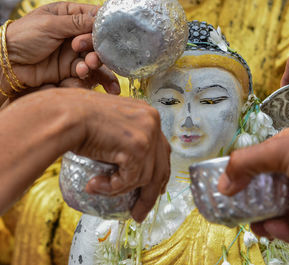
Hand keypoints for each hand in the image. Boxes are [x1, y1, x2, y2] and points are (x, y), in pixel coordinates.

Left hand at [2, 2, 118, 95]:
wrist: (7, 63)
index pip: (94, 16)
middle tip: (91, 52)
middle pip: (97, 38)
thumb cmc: (23, 36)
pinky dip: (86, 71)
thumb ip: (77, 22)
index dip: (103, 25)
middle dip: (98, 46)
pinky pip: (86, 69)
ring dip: (96, 61)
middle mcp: (73, 32)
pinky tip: (80, 72)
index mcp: (68, 14)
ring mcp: (73, 51)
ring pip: (94, 56)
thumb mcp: (50, 24)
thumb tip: (100, 21)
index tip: (108, 34)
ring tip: (90, 64)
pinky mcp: (70, 68)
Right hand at [56, 90, 170, 221]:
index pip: (161, 149)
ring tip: (99, 190)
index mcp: (147, 114)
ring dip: (121, 190)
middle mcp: (152, 120)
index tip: (154, 188)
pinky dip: (113, 188)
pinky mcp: (138, 147)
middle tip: (140, 211)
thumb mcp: (109, 127)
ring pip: (144, 177)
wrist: (63, 115)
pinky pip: (130, 179)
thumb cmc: (76, 119)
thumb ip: (123, 140)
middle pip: (161, 165)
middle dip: (151, 193)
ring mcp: (148, 134)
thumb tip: (127, 166)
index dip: (159, 171)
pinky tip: (95, 184)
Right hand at [217, 123, 288, 241]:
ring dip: (264, 216)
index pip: (264, 156)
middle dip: (252, 195)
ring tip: (249, 222)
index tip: (229, 181)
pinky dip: (280, 229)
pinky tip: (267, 229)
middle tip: (235, 205)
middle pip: (270, 184)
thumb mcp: (279, 149)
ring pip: (281, 207)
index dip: (246, 168)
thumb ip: (246, 163)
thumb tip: (222, 185)